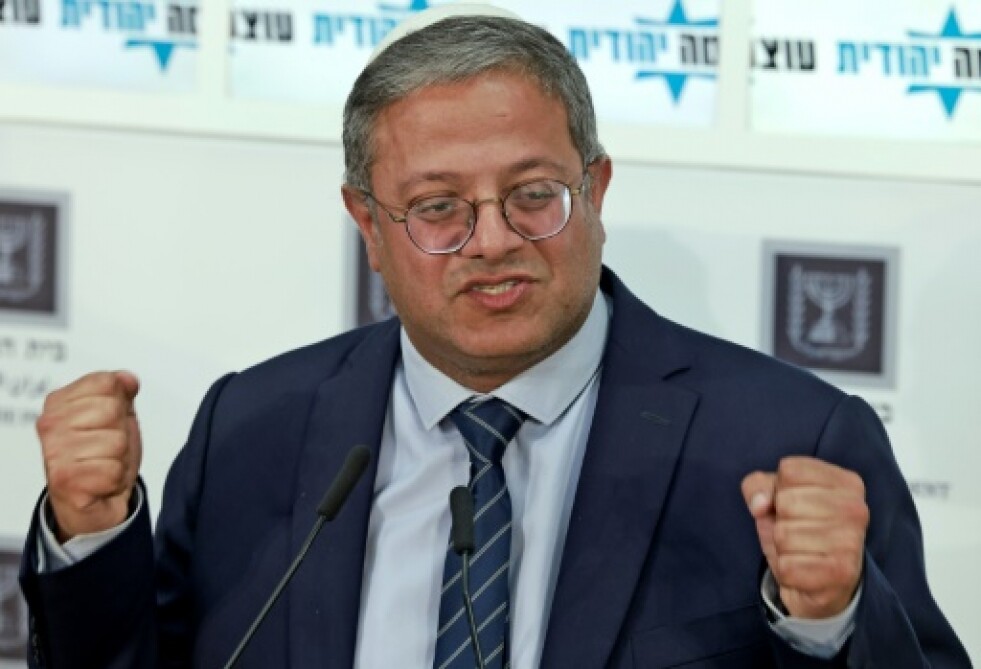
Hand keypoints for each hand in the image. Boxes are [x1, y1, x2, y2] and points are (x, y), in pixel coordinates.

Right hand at [36, 371, 142, 541]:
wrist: (96, 502)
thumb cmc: (102, 456)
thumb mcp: (117, 416)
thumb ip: (121, 392)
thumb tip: (127, 379)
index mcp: (59, 402)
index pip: (107, 382)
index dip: (120, 404)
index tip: (108, 423)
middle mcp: (50, 424)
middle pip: (113, 410)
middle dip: (121, 432)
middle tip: (107, 449)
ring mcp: (54, 452)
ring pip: (116, 441)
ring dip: (119, 458)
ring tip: (103, 465)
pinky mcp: (64, 480)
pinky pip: (113, 470)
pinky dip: (115, 479)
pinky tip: (100, 483)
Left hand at [742, 456, 867, 618]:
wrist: (823, 583)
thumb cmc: (799, 529)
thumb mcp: (775, 496)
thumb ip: (758, 485)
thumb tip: (759, 505)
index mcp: (846, 482)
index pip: (790, 470)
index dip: (779, 489)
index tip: (795, 504)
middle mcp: (856, 509)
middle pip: (785, 502)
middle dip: (780, 520)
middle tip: (798, 531)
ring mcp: (852, 542)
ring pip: (784, 535)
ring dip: (783, 547)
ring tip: (802, 551)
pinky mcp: (841, 573)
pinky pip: (787, 567)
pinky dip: (786, 570)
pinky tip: (805, 570)